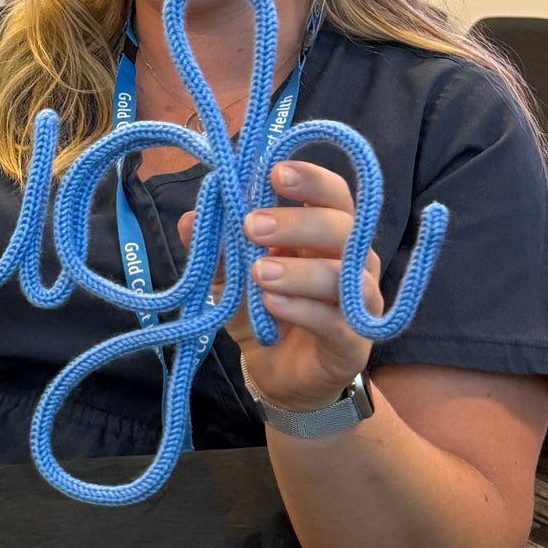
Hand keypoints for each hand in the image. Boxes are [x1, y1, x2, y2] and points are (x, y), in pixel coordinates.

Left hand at [179, 160, 381, 413]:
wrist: (278, 374)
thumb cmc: (265, 311)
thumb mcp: (231, 277)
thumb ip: (215, 249)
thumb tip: (189, 219)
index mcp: (326, 235)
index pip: (333, 195)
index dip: (312, 179)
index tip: (275, 173)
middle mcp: (352, 262)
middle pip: (343, 229)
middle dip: (297, 223)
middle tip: (251, 226)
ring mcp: (358, 303)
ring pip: (345, 276)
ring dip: (299, 270)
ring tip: (259, 273)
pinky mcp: (353, 343)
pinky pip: (337, 322)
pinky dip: (304, 310)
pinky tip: (273, 305)